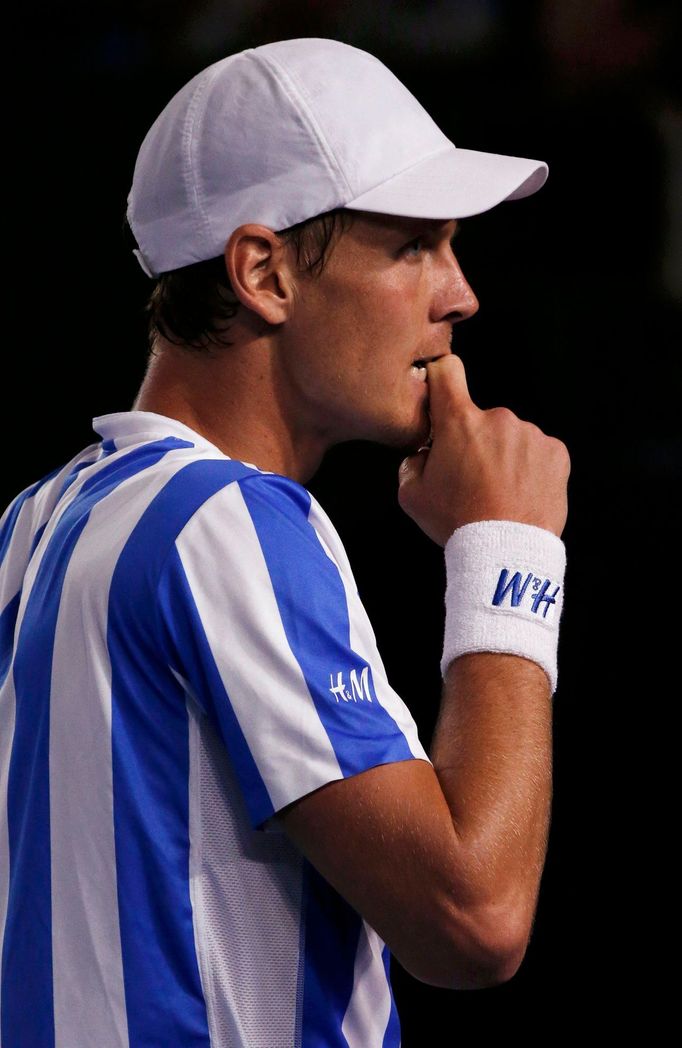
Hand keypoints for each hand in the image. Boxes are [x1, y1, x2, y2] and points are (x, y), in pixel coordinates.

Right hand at [398, 355, 569, 545]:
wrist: (506, 553)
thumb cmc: (458, 524)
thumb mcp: (412, 496)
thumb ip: (411, 463)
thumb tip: (423, 454)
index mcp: (459, 422)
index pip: (447, 371)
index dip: (441, 376)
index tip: (442, 385)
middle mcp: (498, 418)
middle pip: (480, 419)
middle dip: (475, 442)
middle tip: (472, 481)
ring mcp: (530, 434)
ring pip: (511, 438)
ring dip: (505, 457)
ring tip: (499, 494)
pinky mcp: (555, 452)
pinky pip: (537, 453)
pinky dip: (530, 469)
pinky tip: (520, 495)